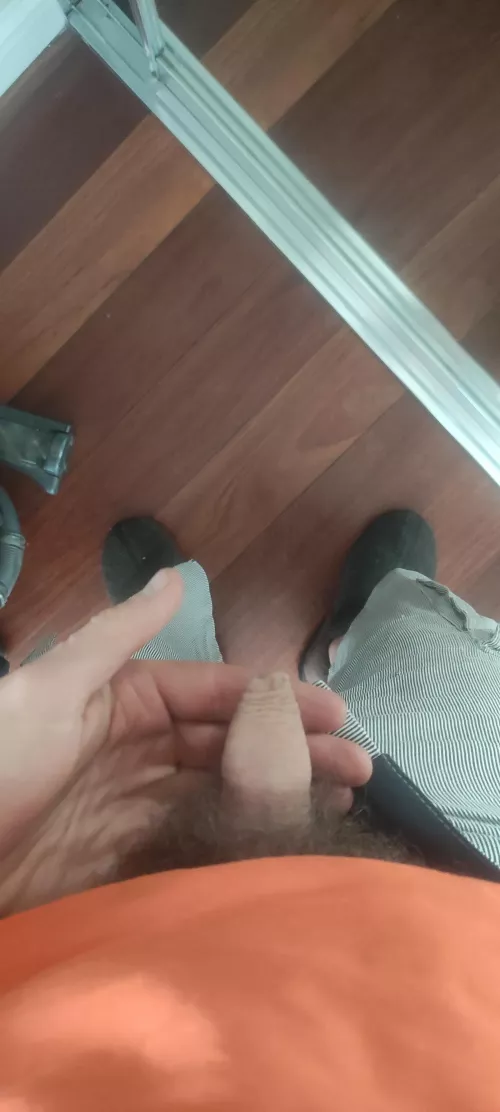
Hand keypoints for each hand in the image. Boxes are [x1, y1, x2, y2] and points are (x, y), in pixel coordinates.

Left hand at [0, 570, 370, 913]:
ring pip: (221, 794)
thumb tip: (179, 574)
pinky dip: (240, 843)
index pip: (212, 695)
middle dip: (292, 751)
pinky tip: (282, 847)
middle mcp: (135, 749)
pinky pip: (194, 845)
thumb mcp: (52, 688)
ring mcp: (132, 808)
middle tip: (358, 769)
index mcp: (122, 699)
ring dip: (278, 796)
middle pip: (228, 746)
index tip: (336, 715)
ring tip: (339, 805)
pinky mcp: (123, 863)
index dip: (274, 701)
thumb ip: (117, 635)